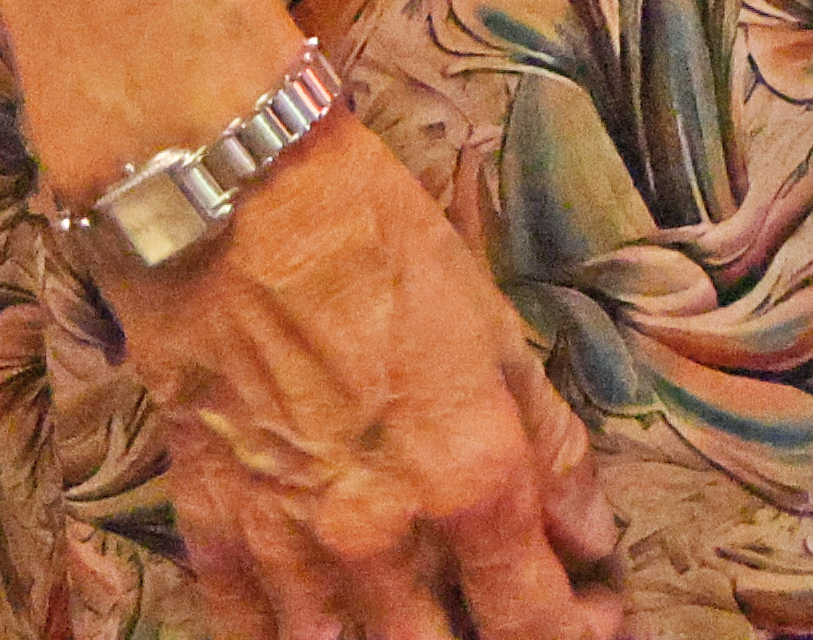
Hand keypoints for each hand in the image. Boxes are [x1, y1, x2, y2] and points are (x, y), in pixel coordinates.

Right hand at [118, 112, 624, 638]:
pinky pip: (252, 638)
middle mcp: (382, 538)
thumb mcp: (498, 335)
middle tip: (516, 615)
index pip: (533, 617)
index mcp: (471, 481)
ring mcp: (291, 550)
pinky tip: (333, 628)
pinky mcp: (215, 539)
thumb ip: (548, 448)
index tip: (596, 616)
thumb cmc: (381, 251)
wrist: (235, 214)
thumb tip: (590, 534)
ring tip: (428, 620)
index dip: (575, 631)